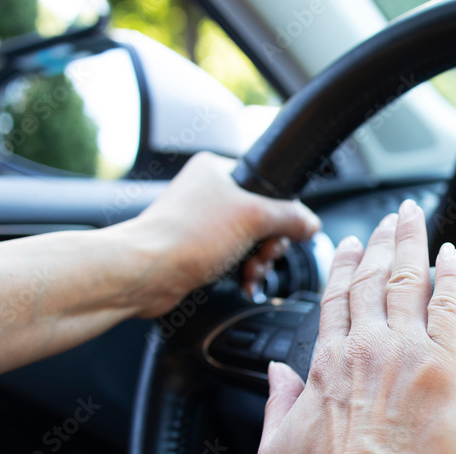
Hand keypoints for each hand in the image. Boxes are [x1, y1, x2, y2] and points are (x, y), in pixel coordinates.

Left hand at [116, 152, 320, 317]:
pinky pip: (233, 258)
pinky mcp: (196, 249)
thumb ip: (290, 217)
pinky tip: (245, 282)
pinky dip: (243, 271)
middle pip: (262, 216)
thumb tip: (310, 223)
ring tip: (251, 272)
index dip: (281, 212)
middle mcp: (208, 192)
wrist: (145, 272)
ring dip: (258, 260)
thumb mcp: (253, 218)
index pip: (268, 185)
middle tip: (264, 254)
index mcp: (217, 170)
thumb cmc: (185, 237)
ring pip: (250, 240)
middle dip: (269, 243)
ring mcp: (201, 222)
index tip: (284, 231)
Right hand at [256, 200, 455, 453]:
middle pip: (372, 278)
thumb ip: (277, 403)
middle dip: (380, 242)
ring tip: (414, 218)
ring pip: (408, 277)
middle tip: (388, 220)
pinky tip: (454, 255)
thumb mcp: (275, 447)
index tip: (350, 248)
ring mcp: (406, 350)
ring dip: (411, 242)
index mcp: (327, 364)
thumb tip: (276, 375)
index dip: (344, 267)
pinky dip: (452, 273)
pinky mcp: (445, 364)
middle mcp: (365, 346)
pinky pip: (450, 302)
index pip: (336, 300)